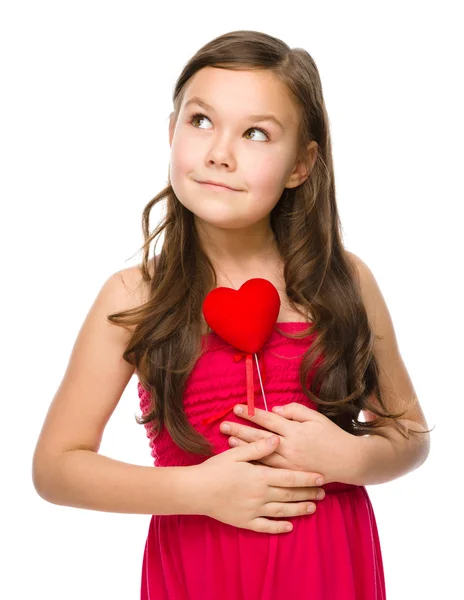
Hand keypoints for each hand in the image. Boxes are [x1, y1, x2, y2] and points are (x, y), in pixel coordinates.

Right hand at [194, 435, 324, 534]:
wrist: (196, 491)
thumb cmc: (215, 469)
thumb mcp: (235, 454)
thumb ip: (258, 448)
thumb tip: (277, 439)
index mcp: (259, 476)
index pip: (289, 477)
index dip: (306, 478)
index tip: (321, 478)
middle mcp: (260, 495)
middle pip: (289, 494)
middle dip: (307, 493)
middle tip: (323, 493)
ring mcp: (254, 510)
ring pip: (282, 510)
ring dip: (299, 509)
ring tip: (313, 508)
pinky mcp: (245, 522)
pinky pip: (266, 526)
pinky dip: (279, 527)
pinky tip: (290, 527)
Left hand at [219, 402, 360, 484]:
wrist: (348, 460)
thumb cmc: (332, 435)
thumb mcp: (315, 417)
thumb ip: (294, 411)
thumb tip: (274, 410)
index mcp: (295, 430)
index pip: (268, 420)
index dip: (251, 414)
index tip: (236, 408)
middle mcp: (290, 447)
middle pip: (259, 437)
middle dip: (240, 430)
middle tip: (224, 425)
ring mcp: (289, 463)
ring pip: (261, 454)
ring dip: (244, 448)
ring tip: (228, 441)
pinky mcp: (292, 475)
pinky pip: (270, 470)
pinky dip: (257, 464)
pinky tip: (246, 461)